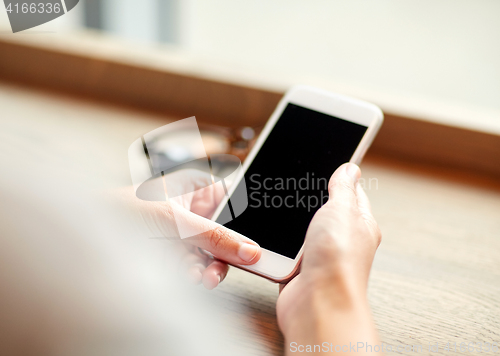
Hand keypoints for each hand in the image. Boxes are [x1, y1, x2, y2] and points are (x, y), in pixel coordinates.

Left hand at [119, 169, 260, 289]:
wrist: (86, 239)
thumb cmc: (120, 210)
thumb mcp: (173, 220)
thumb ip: (213, 236)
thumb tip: (250, 249)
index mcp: (198, 188)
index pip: (236, 201)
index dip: (250, 219)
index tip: (260, 241)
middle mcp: (196, 211)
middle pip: (229, 232)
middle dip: (229, 251)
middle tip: (232, 265)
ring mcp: (188, 235)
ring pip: (216, 254)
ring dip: (213, 268)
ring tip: (205, 277)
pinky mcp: (178, 256)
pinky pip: (200, 268)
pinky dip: (197, 275)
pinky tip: (188, 275)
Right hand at [276, 163, 381, 352]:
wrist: (318, 302)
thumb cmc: (338, 259)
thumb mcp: (342, 209)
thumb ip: (344, 187)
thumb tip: (351, 169)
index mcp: (360, 224)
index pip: (352, 194)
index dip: (339, 180)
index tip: (325, 166)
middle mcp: (342, 241)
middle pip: (323, 212)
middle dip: (308, 201)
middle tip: (295, 188)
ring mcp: (321, 257)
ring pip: (302, 231)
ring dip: (291, 226)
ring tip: (281, 212)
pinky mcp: (300, 271)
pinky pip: (287, 252)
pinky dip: (280, 246)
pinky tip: (274, 239)